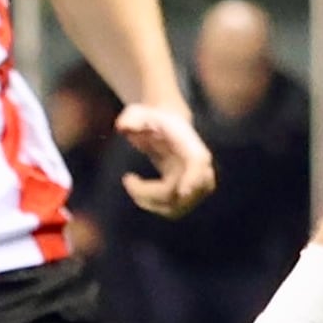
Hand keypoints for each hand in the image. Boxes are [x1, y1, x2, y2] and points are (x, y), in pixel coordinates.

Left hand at [113, 101, 215, 217]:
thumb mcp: (138, 112)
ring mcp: (196, 182)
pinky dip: (152, 205)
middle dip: (153, 193)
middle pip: (186, 192)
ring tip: (131, 184)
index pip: (198, 161)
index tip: (183, 192)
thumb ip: (131, 118)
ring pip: (178, 207)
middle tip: (128, 179)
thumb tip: (123, 127)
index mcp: (189, 143)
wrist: (166, 125)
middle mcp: (199, 166)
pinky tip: (137, 189)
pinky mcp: (187, 193)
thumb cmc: (151, 118)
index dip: (194, 178)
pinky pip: (172, 209)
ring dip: (149, 202)